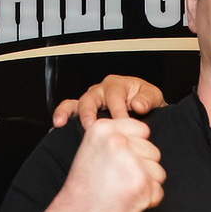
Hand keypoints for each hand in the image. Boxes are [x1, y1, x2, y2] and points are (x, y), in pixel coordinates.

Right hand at [52, 75, 166, 125]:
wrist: (145, 111)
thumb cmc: (146, 102)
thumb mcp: (153, 98)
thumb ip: (147, 100)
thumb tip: (137, 105)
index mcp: (117, 84)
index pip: (114, 97)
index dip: (118, 111)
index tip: (121, 125)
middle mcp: (101, 90)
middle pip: (91, 98)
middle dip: (89, 113)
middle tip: (92, 127)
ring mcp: (91, 100)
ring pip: (76, 103)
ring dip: (68, 113)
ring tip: (63, 123)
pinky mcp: (84, 111)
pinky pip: (70, 109)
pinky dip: (62, 115)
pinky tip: (57, 125)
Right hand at [52, 117, 165, 211]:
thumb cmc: (86, 186)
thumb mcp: (93, 149)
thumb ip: (118, 139)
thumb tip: (144, 138)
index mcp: (104, 128)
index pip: (142, 130)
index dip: (136, 148)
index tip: (122, 162)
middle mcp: (118, 141)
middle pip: (153, 152)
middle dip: (143, 168)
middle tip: (119, 180)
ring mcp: (131, 162)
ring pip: (158, 172)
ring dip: (146, 185)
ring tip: (122, 190)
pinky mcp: (141, 183)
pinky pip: (158, 192)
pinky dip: (147, 200)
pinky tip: (127, 200)